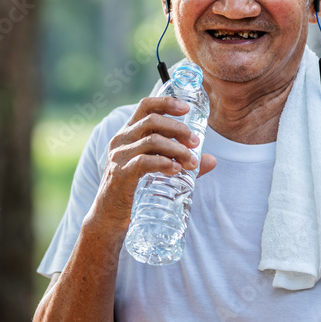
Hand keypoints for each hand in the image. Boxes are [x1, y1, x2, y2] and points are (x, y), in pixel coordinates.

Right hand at [93, 96, 217, 228]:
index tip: (187, 108)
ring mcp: (118, 157)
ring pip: (152, 141)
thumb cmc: (133, 191)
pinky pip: (143, 162)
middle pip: (152, 121)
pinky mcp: (120, 175)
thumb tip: (212, 160)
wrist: (109, 218)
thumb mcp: (156, 170)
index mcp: (128, 134)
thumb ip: (181, 162)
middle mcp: (121, 140)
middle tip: (195, 143)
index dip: (167, 103)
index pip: (145, 106)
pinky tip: (175, 169)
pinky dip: (163, 163)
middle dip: (179, 129)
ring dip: (177, 149)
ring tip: (191, 161)